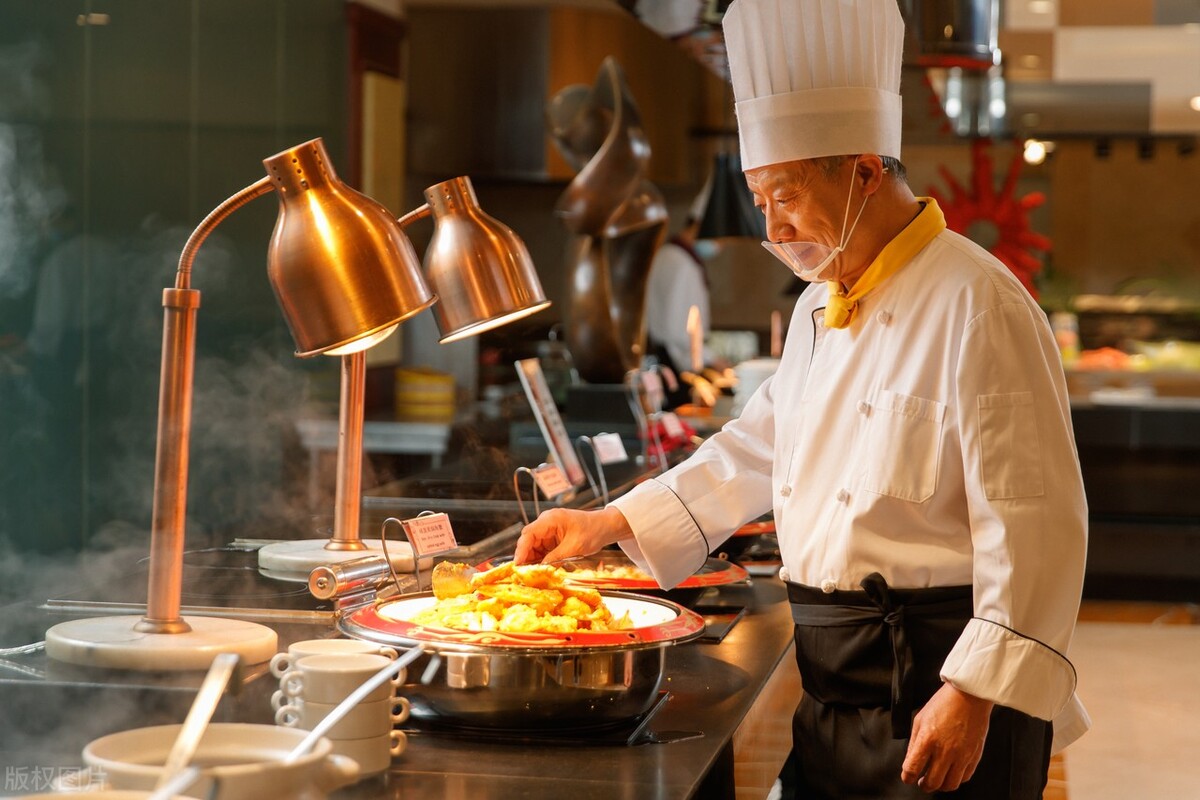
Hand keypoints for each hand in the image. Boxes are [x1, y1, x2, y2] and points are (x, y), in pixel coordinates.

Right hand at [513, 507, 632, 564]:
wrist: (605, 527)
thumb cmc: (593, 531)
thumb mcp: (574, 547)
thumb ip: (555, 558)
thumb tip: (540, 569)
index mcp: (551, 519)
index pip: (529, 534)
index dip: (521, 550)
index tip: (517, 564)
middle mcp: (547, 522)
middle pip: (528, 540)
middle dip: (525, 557)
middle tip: (523, 573)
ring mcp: (549, 530)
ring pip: (534, 546)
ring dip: (533, 559)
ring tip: (532, 574)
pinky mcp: (553, 537)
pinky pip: (542, 548)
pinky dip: (541, 559)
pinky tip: (541, 569)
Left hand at [901, 683, 992, 792]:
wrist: (969, 696)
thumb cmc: (944, 704)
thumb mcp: (920, 719)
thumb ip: (914, 743)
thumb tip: (910, 761)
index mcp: (927, 740)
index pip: (912, 769)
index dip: (907, 777)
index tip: (907, 777)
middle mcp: (944, 751)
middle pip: (932, 782)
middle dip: (923, 785)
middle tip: (921, 782)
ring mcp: (961, 755)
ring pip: (949, 785)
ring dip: (940, 786)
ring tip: (936, 780)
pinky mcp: (974, 756)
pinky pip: (964, 777)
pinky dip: (955, 779)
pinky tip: (950, 772)